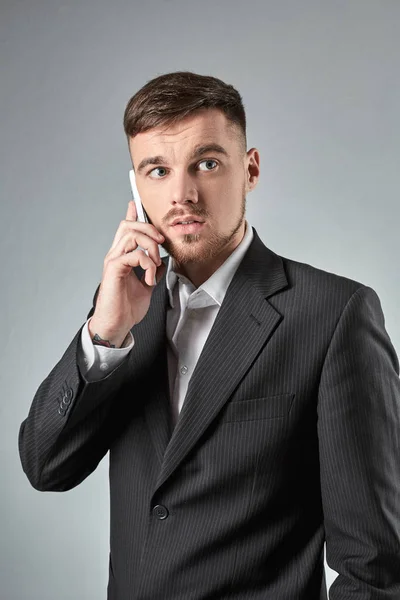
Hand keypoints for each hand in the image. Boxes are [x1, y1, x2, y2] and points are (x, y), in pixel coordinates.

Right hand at [88, 201, 166, 346]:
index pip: (125, 229)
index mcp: (122, 257)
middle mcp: (115, 255)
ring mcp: (113, 261)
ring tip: (155, 266)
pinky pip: (134, 255)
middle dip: (149, 229)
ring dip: (150, 247)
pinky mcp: (114, 269)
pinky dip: (147, 264)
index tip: (136, 203)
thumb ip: (152, 272)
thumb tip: (162, 262)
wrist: (116, 325)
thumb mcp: (146, 286)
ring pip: (132, 235)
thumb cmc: (127, 309)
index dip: (131, 214)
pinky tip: (150, 279)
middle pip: (128, 225)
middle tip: (161, 242)